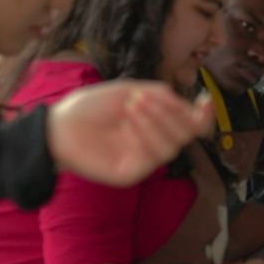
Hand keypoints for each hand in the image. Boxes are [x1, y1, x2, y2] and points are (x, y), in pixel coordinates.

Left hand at [49, 81, 213, 185]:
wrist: (58, 126)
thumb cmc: (89, 107)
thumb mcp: (128, 90)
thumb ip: (160, 95)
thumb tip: (189, 104)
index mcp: (156, 123)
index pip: (190, 124)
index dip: (203, 115)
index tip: (205, 100)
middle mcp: (153, 142)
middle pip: (186, 135)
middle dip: (170, 114)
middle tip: (143, 99)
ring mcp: (143, 159)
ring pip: (172, 147)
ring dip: (156, 122)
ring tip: (132, 106)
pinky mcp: (131, 173)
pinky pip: (151, 158)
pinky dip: (143, 137)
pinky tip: (127, 125)